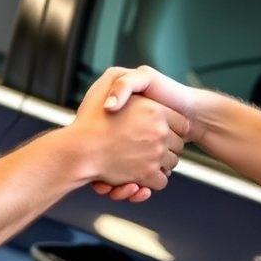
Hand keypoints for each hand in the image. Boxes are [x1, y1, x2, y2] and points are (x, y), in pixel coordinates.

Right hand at [73, 68, 188, 197]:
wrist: (78, 150)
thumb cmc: (89, 120)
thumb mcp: (107, 83)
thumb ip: (126, 81)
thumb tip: (137, 80)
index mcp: (155, 110)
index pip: (181, 123)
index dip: (171, 127)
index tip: (158, 130)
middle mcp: (160, 132)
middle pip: (178, 145)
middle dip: (166, 147)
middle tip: (149, 146)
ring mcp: (155, 155)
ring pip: (171, 163)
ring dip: (160, 164)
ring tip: (143, 159)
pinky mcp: (147, 175)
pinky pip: (161, 181)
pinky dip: (152, 181)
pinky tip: (140, 174)